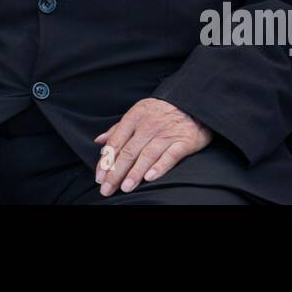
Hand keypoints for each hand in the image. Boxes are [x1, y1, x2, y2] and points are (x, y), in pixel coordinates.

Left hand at [94, 98, 211, 196]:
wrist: (193, 102)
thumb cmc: (161, 111)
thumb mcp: (138, 112)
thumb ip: (118, 128)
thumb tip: (99, 141)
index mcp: (135, 117)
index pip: (116, 142)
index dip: (106, 161)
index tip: (99, 177)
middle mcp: (149, 125)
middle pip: (129, 151)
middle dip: (116, 172)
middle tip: (107, 189)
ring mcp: (166, 133)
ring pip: (147, 155)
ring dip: (135, 173)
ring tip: (125, 187)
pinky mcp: (184, 141)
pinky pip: (170, 156)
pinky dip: (159, 167)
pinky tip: (149, 178)